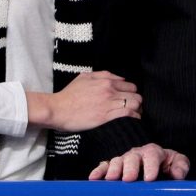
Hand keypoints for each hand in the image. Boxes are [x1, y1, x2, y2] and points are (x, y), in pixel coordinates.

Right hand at [26, 71, 140, 131]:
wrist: (58, 109)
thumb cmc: (69, 94)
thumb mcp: (85, 77)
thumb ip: (104, 75)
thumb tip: (120, 79)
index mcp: (106, 81)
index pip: (131, 86)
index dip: (132, 93)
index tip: (130, 99)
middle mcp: (110, 91)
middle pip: (136, 96)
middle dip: (137, 102)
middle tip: (134, 109)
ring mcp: (109, 104)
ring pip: (135, 105)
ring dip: (137, 110)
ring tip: (134, 115)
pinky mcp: (106, 117)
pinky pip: (128, 115)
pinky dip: (134, 118)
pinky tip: (132, 121)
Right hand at [88, 143, 189, 181]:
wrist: (156, 161)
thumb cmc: (166, 163)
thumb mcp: (177, 161)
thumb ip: (180, 166)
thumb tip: (177, 175)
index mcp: (153, 152)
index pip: (152, 155)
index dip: (151, 166)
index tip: (150, 178)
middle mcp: (137, 154)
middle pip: (132, 157)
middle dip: (129, 168)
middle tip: (128, 179)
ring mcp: (124, 160)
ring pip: (117, 161)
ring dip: (113, 170)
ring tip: (111, 179)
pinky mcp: (114, 166)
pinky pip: (105, 166)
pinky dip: (99, 171)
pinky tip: (94, 178)